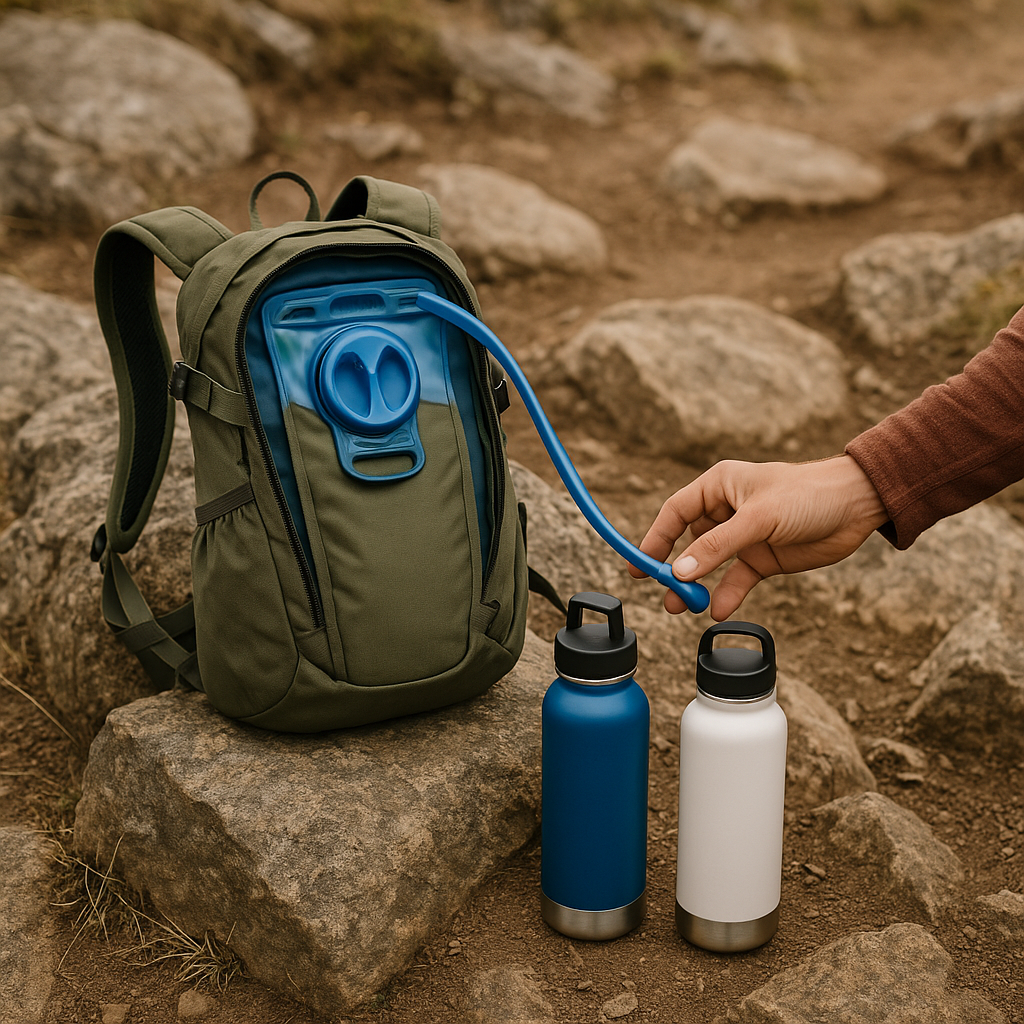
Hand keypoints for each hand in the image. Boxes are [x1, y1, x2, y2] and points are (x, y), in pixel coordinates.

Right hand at [628, 456, 887, 619]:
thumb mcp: (759, 518)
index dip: (655, 538)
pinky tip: (717, 610)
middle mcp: (727, 510)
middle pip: (688, 541)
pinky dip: (726, 594)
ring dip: (694, 585)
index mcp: (720, 486)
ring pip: (709, 564)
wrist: (856, 506)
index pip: (675, 512)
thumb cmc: (808, 494)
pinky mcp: (763, 557)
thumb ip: (718, 546)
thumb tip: (680, 572)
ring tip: (677, 608)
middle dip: (672, 567)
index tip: (638, 564)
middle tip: (656, 591)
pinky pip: (736, 579)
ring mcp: (744, 536)